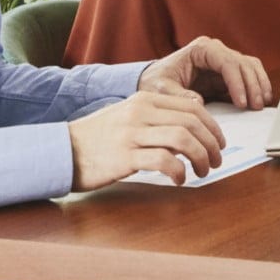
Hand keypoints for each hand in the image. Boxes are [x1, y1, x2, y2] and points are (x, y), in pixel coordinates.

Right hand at [68, 90, 227, 189]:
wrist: (61, 151)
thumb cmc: (98, 138)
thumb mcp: (128, 116)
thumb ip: (158, 117)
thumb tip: (193, 127)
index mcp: (144, 100)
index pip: (192, 108)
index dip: (213, 127)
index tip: (219, 143)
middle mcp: (139, 113)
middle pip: (192, 123)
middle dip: (212, 144)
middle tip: (216, 161)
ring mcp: (131, 134)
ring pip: (182, 139)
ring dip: (200, 158)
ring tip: (203, 171)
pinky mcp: (124, 157)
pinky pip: (163, 161)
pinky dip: (179, 171)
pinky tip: (179, 180)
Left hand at [138, 36, 271, 108]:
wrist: (154, 82)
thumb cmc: (156, 82)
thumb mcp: (161, 89)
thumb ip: (178, 95)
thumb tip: (199, 102)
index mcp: (201, 49)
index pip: (227, 62)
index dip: (238, 82)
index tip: (241, 103)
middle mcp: (216, 50)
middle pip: (244, 63)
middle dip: (252, 86)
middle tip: (256, 107)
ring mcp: (224, 60)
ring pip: (251, 67)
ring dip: (259, 85)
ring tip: (261, 105)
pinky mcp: (228, 73)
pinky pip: (249, 75)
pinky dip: (257, 86)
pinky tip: (260, 100)